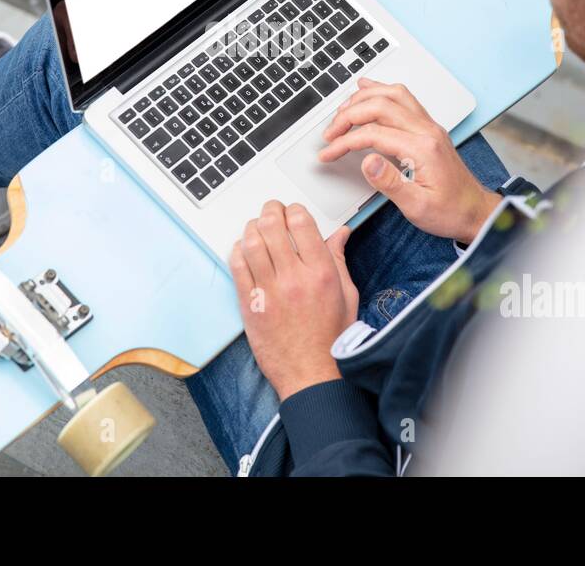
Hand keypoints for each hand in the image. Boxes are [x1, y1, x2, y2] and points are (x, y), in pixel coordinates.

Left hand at [230, 201, 356, 399]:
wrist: (312, 374)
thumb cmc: (331, 339)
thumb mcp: (347, 295)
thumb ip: (339, 259)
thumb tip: (340, 233)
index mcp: (321, 273)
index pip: (302, 223)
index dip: (294, 210)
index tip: (292, 211)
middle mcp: (294, 279)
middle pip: (272, 226)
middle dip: (270, 211)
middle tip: (271, 211)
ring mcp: (269, 291)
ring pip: (251, 243)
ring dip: (252, 228)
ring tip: (256, 227)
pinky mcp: (250, 304)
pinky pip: (237, 267)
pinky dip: (238, 251)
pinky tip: (243, 249)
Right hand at [319, 77, 499, 243]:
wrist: (475, 212)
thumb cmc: (450, 211)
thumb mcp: (417, 207)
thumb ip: (390, 183)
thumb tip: (367, 161)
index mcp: (423, 148)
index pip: (374, 133)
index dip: (345, 141)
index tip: (329, 152)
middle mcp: (427, 130)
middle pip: (380, 106)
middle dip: (349, 115)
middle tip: (330, 132)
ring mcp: (429, 126)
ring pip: (393, 95)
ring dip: (364, 98)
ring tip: (342, 110)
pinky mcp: (428, 128)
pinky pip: (404, 98)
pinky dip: (382, 91)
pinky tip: (368, 89)